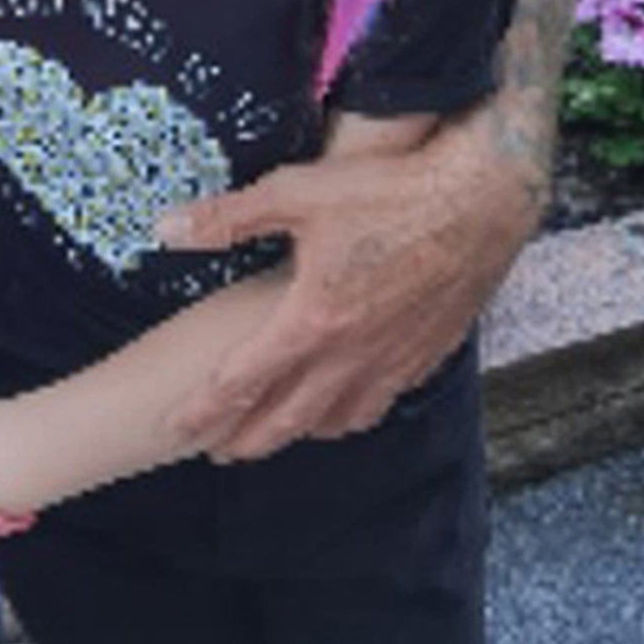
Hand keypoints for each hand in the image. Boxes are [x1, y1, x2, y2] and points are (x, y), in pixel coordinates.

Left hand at [159, 123, 536, 459]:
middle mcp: (352, 353)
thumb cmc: (385, 191)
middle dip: (245, 437)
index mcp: (311, 319)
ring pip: (336, 418)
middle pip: (287, 415)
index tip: (176, 428)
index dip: (205, 407)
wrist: (478, 203)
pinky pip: (378, 404)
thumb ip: (228, 217)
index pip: (244, 379)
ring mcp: (392, 360)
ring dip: (298, 433)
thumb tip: (165, 228)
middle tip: (214, 452)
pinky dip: (348, 417)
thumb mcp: (295, 193)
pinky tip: (340, 413)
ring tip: (270, 436)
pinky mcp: (425, 356)